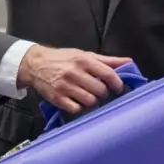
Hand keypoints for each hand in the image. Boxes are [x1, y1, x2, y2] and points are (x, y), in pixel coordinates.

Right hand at [17, 46, 132, 114]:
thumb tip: (128, 62)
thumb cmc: (63, 59)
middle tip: (99, 92)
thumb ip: (107, 60)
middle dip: (103, 93)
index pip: (107, 74)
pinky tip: (77, 101)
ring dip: (92, 101)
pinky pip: (76, 109)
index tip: (118, 88)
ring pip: (90, 101)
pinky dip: (80, 108)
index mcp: (83, 60)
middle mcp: (74, 72)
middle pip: (100, 90)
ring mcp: (65, 86)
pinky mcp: (57, 98)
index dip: (117, 83)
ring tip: (88, 96)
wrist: (35, 64)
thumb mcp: (84, 55)